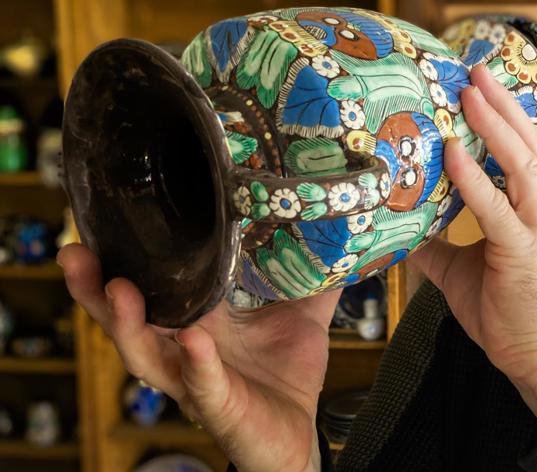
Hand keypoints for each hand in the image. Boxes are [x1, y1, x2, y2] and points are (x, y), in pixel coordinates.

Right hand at [60, 244, 334, 471]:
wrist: (299, 436)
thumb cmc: (287, 377)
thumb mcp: (302, 318)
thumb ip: (311, 279)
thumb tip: (335, 234)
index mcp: (196, 321)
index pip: (148, 289)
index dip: (118, 263)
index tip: (94, 228)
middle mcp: (182, 350)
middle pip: (124, 320)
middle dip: (94, 290)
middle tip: (74, 254)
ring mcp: (194, 380)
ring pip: (145, 355)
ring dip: (127, 324)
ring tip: (118, 289)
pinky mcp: (218, 406)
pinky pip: (201, 384)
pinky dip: (196, 361)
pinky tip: (193, 338)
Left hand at [410, 64, 536, 427]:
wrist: (536, 358)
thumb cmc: (505, 312)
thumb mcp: (459, 269)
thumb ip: (436, 241)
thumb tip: (398, 224)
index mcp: (532, 209)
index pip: (520, 151)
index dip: (502, 116)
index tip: (477, 84)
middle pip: (527, 142)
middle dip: (501, 104)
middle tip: (474, 69)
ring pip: (521, 163)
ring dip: (494, 123)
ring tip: (470, 91)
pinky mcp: (526, 252)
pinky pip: (498, 208)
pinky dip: (475, 178)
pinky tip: (455, 151)